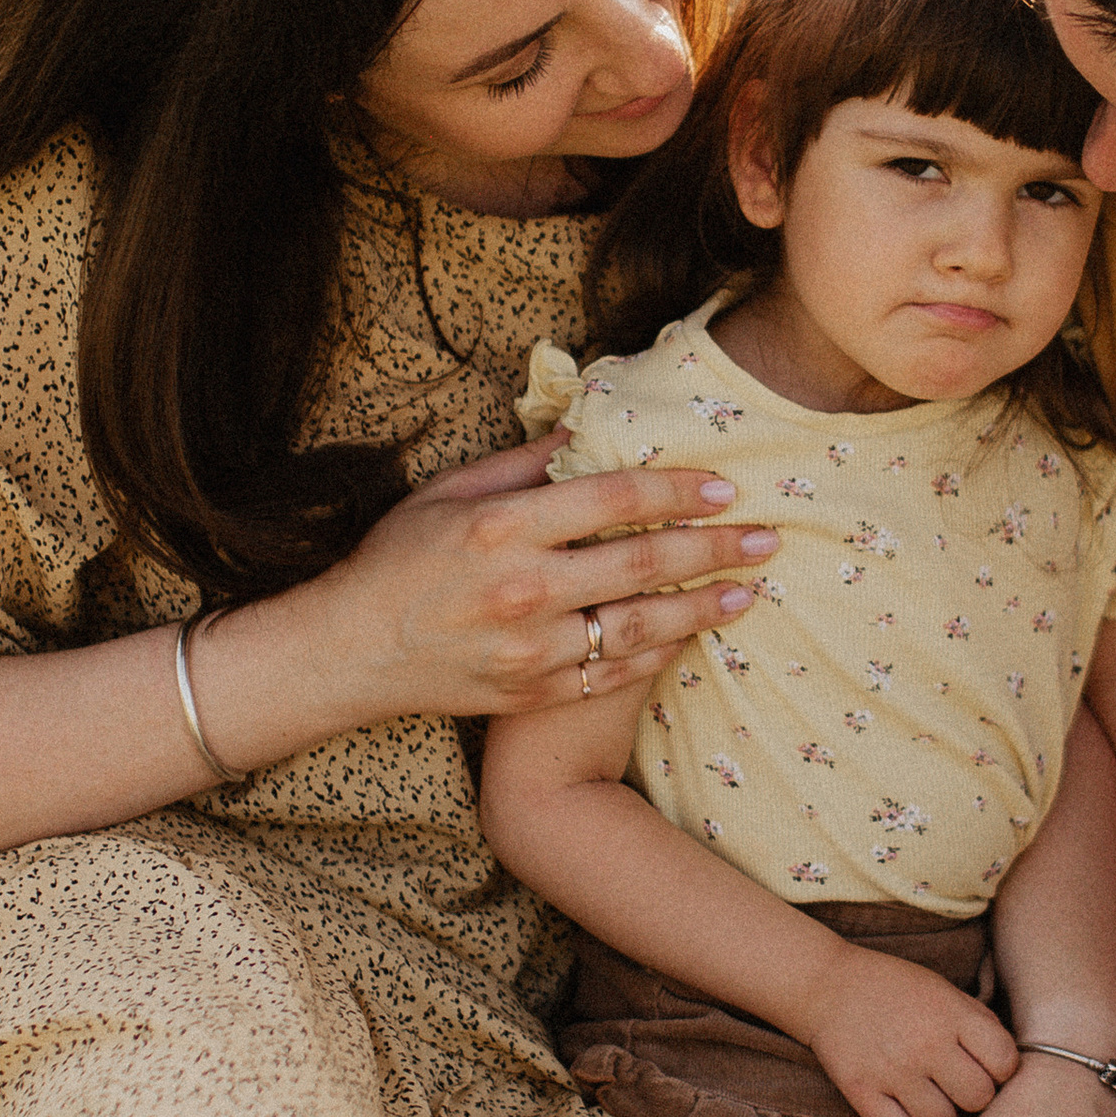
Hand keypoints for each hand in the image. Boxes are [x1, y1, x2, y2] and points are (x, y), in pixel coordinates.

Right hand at [307, 444, 779, 724]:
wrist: (351, 652)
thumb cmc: (398, 560)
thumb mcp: (449, 492)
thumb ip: (523, 463)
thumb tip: (589, 423)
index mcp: (502, 527)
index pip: (612, 500)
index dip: (676, 492)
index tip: (724, 489)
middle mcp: (521, 589)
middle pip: (641, 563)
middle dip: (712, 549)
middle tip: (764, 539)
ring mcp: (529, 649)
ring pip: (638, 627)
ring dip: (702, 609)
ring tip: (747, 593)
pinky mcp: (531, 693)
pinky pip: (611, 673)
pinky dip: (658, 653)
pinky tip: (691, 635)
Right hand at [802, 950, 1021, 1116]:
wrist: (827, 985)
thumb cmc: (894, 988)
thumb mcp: (943, 989)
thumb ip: (978, 1022)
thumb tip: (1007, 1062)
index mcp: (952, 1014)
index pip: (1005, 1062)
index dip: (1001, 1070)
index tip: (985, 1065)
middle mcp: (926, 1043)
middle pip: (978, 1098)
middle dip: (971, 1094)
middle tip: (954, 1082)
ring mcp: (893, 1070)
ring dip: (938, 1113)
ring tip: (925, 1093)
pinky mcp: (861, 1090)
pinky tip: (899, 1104)